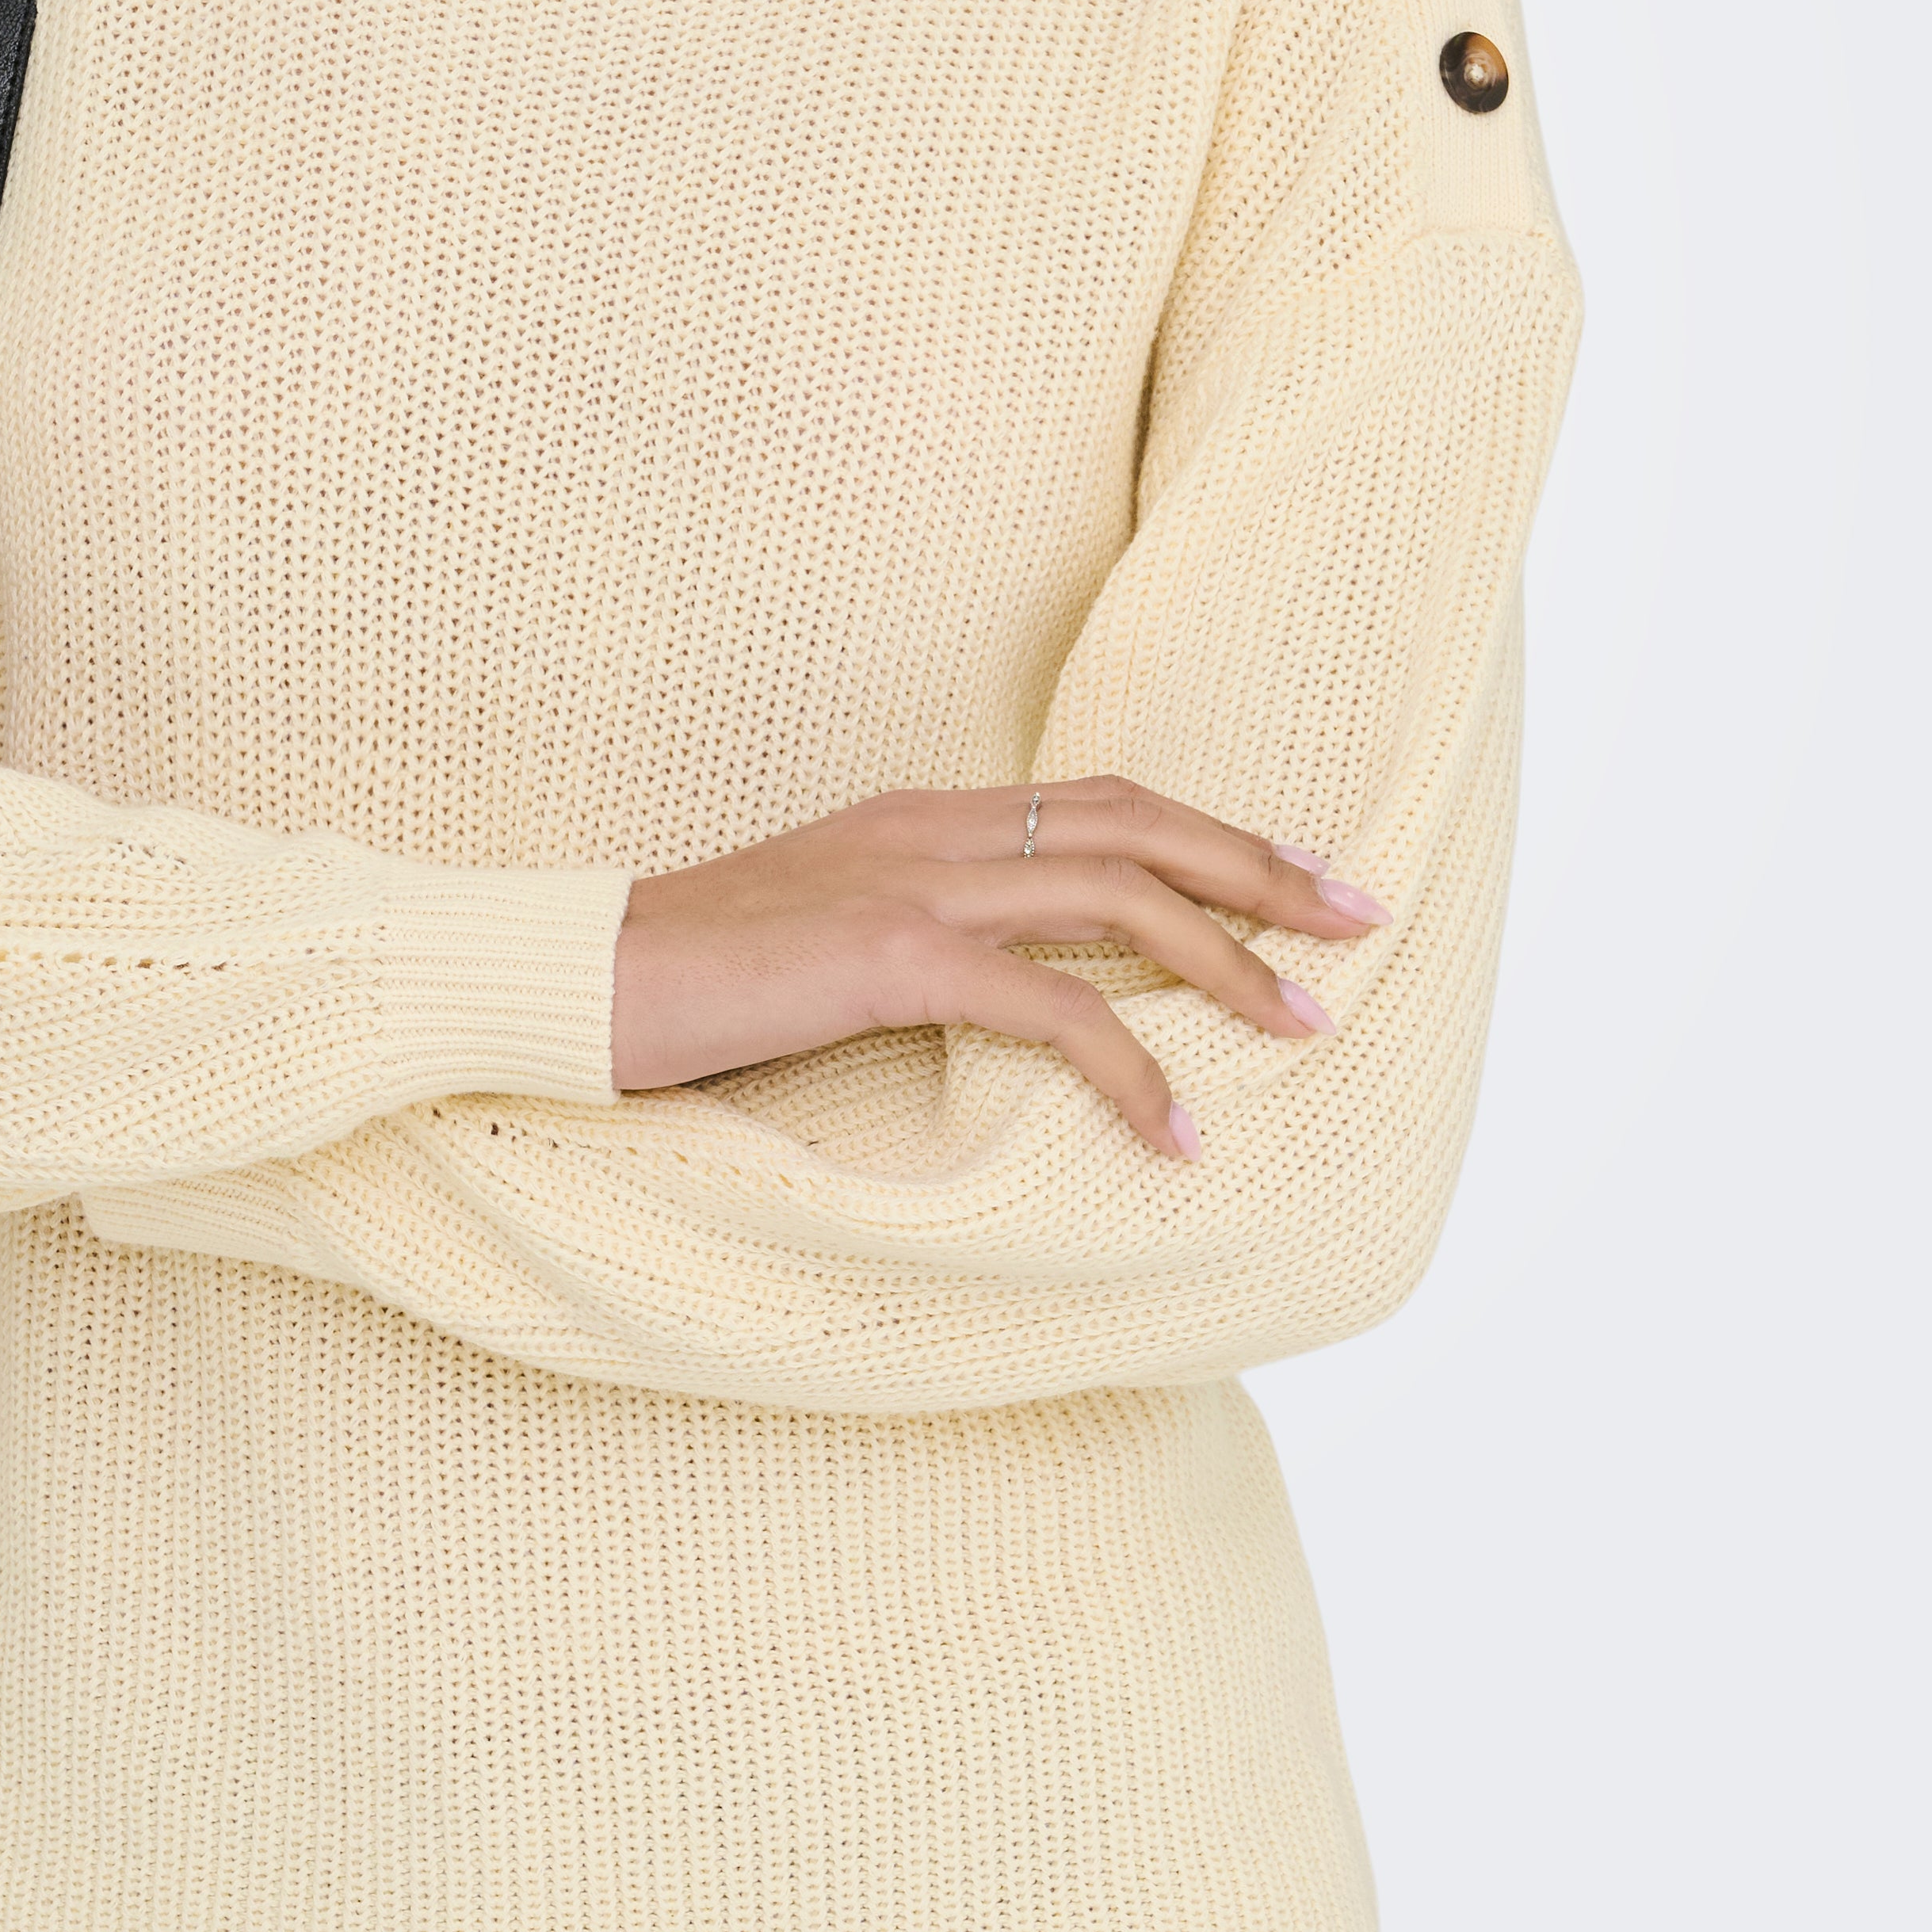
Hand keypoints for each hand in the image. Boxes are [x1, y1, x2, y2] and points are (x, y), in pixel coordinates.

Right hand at [611, 780, 1390, 1160]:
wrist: (571, 977)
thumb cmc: (686, 981)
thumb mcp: (820, 940)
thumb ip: (913, 939)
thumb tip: (1003, 991)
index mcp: (917, 816)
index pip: (1100, 800)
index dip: (1212, 830)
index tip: (1303, 876)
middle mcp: (928, 827)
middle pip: (1135, 824)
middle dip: (1261, 868)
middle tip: (1360, 919)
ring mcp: (908, 881)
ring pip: (1115, 898)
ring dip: (1226, 962)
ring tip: (1304, 1026)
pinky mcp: (884, 953)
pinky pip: (1048, 1005)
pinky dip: (1131, 1068)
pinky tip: (1180, 1131)